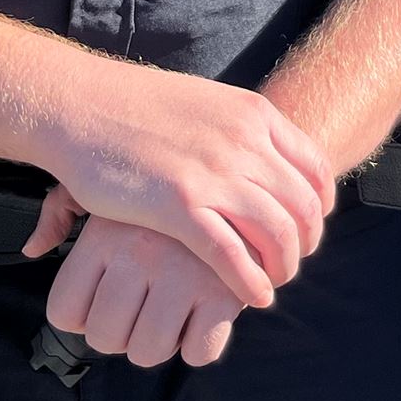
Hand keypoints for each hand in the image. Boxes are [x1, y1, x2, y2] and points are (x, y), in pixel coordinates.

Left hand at [32, 195, 245, 368]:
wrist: (243, 167)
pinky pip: (199, 352)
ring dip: (159, 340)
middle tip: (144, 306)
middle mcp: (139, 254)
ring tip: (174, 308)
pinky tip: (206, 310)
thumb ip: (62, 209)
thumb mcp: (109, 181)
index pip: (65, 313)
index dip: (84, 315)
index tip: (107, 296)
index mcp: (104, 232)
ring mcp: (184, 274)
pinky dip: (200, 343)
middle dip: (122, 333)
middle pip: (104, 338)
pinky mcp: (227, 291)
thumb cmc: (165, 183)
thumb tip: (33, 247)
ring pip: (148, 353)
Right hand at [36, 61, 332, 310]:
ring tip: (272, 284)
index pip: (314, 168)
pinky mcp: (178, 205)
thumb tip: (260, 155)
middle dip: (305, 243)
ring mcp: (214, 173)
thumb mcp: (206, 104)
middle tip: (291, 264)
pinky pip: (232, 255)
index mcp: (254, 114)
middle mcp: (244, 142)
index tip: (308, 229)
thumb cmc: (136, 107)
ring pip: (276, 233)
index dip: (319, 207)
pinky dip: (250, 282)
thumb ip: (238, 130)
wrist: (82, 103)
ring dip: (283, 267)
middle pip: (302, 206)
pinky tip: (252, 297)